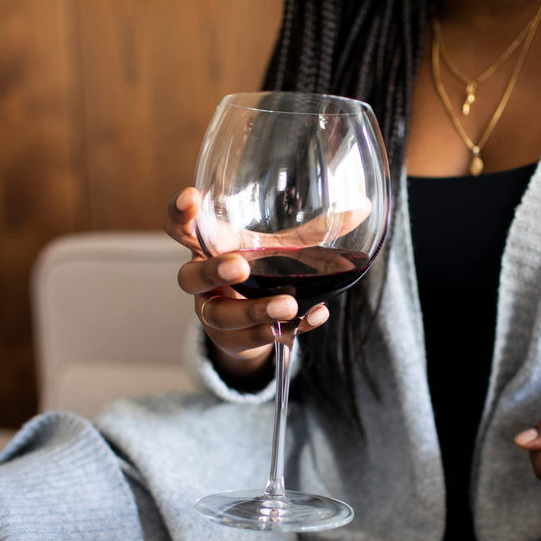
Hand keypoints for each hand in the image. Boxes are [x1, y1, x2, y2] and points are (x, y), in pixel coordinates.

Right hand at [163, 187, 329, 378]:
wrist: (254, 321)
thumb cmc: (260, 272)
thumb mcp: (281, 248)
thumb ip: (313, 231)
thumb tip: (362, 207)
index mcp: (208, 249)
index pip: (179, 228)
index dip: (178, 215)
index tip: (192, 199)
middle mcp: (203, 283)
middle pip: (189, 278)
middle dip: (213, 272)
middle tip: (240, 268)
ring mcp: (214, 315)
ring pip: (221, 318)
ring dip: (254, 311)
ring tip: (288, 306)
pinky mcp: (234, 341)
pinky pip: (253, 339)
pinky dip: (285, 331)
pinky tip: (314, 317)